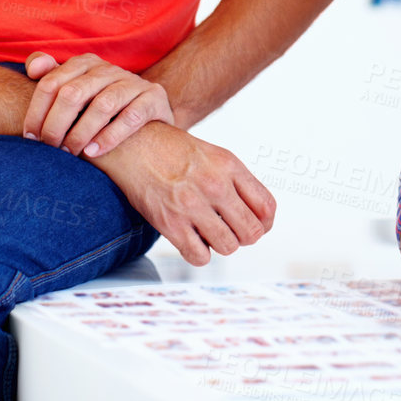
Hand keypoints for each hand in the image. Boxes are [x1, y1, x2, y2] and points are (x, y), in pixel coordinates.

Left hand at [22, 51, 172, 157]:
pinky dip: (109, 137)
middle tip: (50, 148)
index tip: (30, 138)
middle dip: (56, 125)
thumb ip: (51, 75)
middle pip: (73, 94)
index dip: (36, 112)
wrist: (147, 114)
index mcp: (85, 63)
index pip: (51, 83)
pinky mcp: (154, 98)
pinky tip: (94, 152)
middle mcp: (109, 68)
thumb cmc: (98, 105)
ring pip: (102, 105)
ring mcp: (133, 82)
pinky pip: (131, 117)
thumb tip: (33, 68)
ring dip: (81, 133)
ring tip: (71, 153)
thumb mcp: (76, 87)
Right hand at [95, 122, 274, 265]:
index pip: (266, 207)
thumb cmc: (173, 151)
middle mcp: (214, 185)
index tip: (256, 225)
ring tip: (209, 232)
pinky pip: (199, 256)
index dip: (265, 223)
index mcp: (229, 166)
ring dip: (221, 244)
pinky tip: (192, 239)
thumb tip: (257, 216)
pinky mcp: (170, 223)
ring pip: (228, 246)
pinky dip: (199, 254)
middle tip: (232, 230)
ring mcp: (192, 205)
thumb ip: (237, 182)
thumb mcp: (214, 155)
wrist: (133, 144)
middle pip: (252, 232)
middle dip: (244, 236)